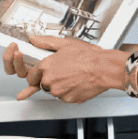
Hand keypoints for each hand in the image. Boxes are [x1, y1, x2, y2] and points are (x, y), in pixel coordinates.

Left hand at [11, 35, 125, 102]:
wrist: (103, 69)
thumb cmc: (88, 56)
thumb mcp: (65, 44)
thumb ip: (46, 42)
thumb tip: (34, 39)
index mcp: (46, 66)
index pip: (33, 74)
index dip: (40, 72)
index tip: (47, 71)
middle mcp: (50, 80)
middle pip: (43, 83)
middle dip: (51, 79)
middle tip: (65, 72)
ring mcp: (58, 91)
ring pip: (55, 91)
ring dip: (61, 85)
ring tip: (73, 76)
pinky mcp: (68, 99)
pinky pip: (65, 97)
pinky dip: (70, 91)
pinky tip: (78, 82)